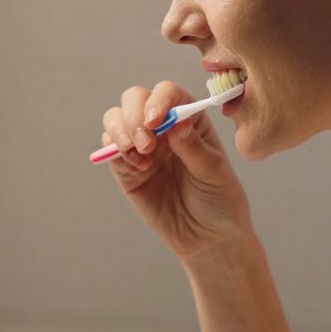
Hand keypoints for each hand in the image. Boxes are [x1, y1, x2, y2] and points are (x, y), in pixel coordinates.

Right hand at [101, 81, 253, 263]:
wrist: (207, 237)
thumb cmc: (219, 200)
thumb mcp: (214, 172)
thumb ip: (194, 147)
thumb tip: (175, 122)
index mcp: (189, 120)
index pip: (167, 94)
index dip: (158, 100)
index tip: (156, 120)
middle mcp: (162, 127)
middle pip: (134, 99)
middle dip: (134, 115)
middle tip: (146, 143)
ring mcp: (142, 147)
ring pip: (115, 119)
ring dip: (121, 131)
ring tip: (140, 156)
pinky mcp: (126, 169)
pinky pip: (110, 150)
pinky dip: (116, 153)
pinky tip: (139, 169)